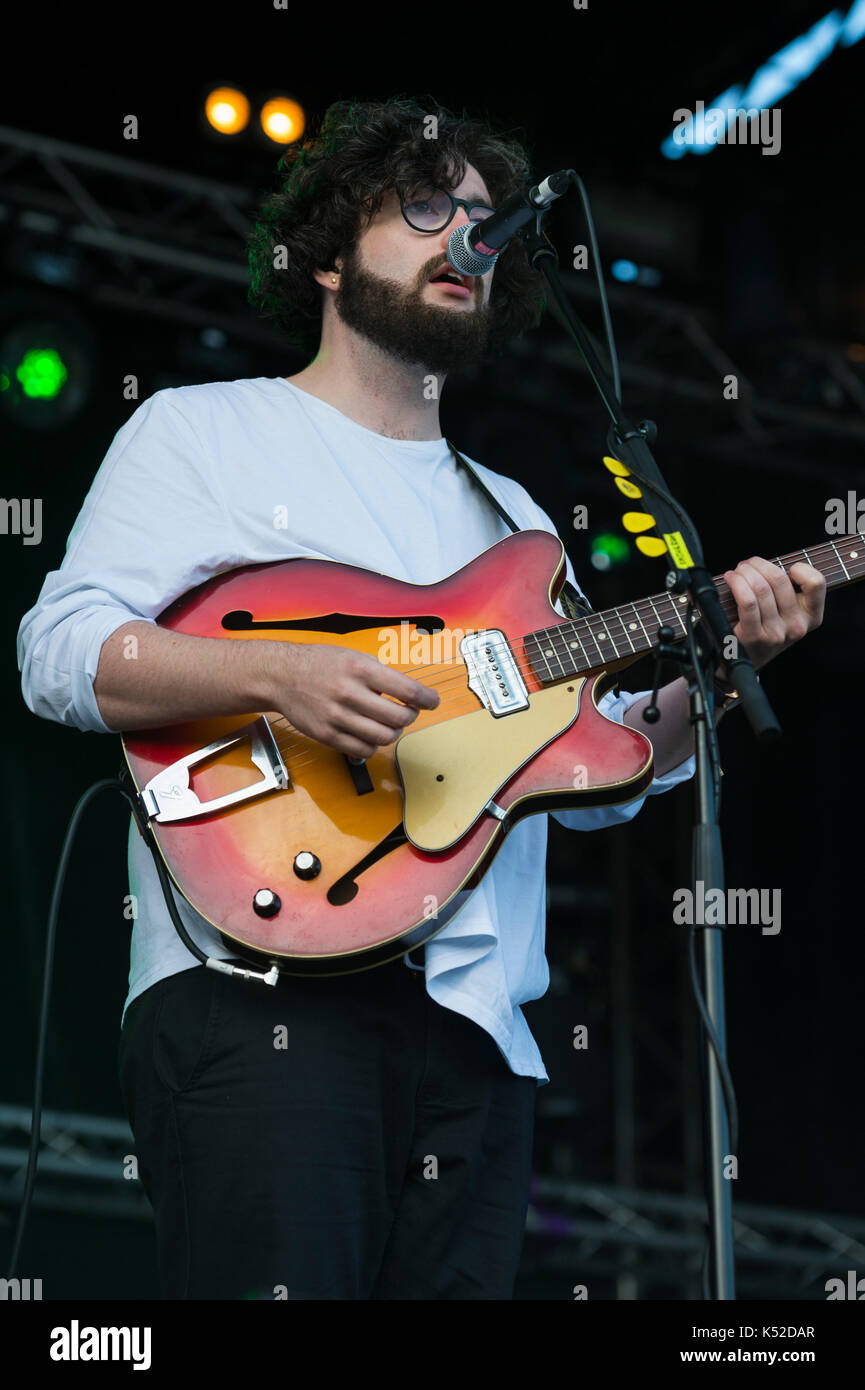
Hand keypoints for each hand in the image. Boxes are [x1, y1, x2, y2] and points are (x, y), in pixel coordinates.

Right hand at [269, 642, 439, 758]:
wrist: (281, 676)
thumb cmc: (320, 664)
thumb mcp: (353, 657)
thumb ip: (380, 674)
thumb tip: (408, 693)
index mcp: (360, 670)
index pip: (407, 689)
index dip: (426, 699)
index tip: (433, 701)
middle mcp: (349, 693)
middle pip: (399, 718)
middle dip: (410, 716)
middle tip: (407, 711)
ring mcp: (337, 717)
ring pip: (383, 737)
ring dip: (393, 732)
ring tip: (388, 723)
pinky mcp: (327, 735)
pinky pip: (363, 749)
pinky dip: (374, 744)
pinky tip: (370, 733)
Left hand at [720, 556, 825, 673]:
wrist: (742, 661)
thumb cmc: (763, 628)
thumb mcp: (786, 612)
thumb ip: (788, 590)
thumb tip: (769, 565)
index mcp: (811, 617)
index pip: (816, 582)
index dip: (799, 568)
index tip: (783, 569)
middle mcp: (797, 626)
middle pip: (780, 579)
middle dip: (759, 564)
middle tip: (747, 565)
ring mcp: (776, 633)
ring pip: (761, 588)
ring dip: (744, 572)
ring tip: (736, 572)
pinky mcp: (755, 636)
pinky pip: (748, 601)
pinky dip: (737, 584)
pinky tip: (731, 579)